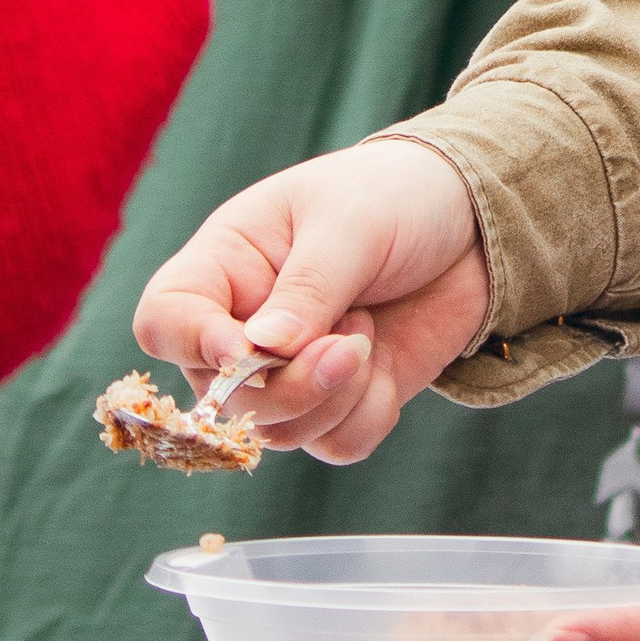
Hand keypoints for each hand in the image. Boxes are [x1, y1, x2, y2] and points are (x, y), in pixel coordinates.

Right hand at [131, 137, 490, 465]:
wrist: (475, 224)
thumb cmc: (396, 196)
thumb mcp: (351, 224)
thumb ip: (308, 286)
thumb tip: (262, 349)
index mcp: (225, 264)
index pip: (164, 321)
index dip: (192, 344)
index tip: (246, 346)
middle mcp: (243, 325)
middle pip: (222, 398)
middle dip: (290, 386)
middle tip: (352, 340)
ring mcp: (289, 371)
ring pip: (278, 433)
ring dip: (334, 397)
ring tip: (368, 333)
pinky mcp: (339, 401)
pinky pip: (334, 444)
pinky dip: (368, 415)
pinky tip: (387, 366)